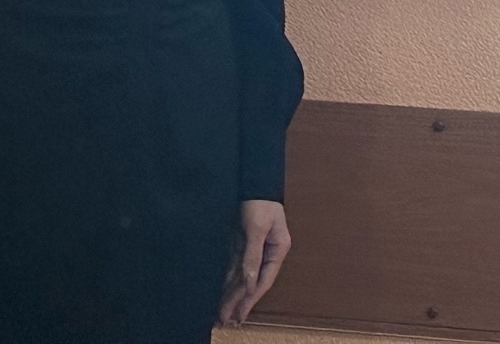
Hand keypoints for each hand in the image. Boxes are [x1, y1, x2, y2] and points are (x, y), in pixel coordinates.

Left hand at [219, 198, 291, 325]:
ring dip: (232, 293)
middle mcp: (267, 251)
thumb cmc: (259, 202)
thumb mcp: (257, 228)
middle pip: (252, 280)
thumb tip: (248, 281)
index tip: (240, 314)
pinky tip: (221, 291)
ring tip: (221, 312)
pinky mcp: (242, 242)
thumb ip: (252, 255)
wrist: (253, 180)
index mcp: (277, 249)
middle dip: (238, 300)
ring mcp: (254, 248)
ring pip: (242, 275)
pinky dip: (228, 279)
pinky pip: (234, 266)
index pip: (263, 279)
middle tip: (225, 319)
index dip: (251, 298)